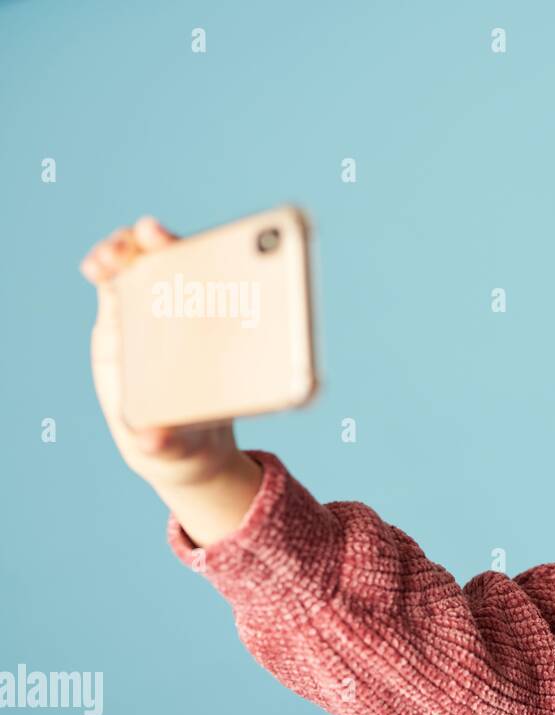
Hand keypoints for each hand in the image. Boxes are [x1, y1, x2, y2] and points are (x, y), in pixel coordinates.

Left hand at [80, 217, 244, 490]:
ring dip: (194, 248)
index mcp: (123, 342)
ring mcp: (184, 319)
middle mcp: (149, 320)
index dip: (110, 262)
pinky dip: (232, 272)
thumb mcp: (161, 448)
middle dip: (145, 241)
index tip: (114, 259)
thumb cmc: (169, 443)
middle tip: (155, 233)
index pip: (112, 286)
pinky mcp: (217, 325)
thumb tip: (153, 440)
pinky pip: (220, 290)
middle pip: (144, 263)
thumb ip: (159, 444)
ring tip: (218, 243)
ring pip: (183, 268)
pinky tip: (251, 270)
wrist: (197, 448)